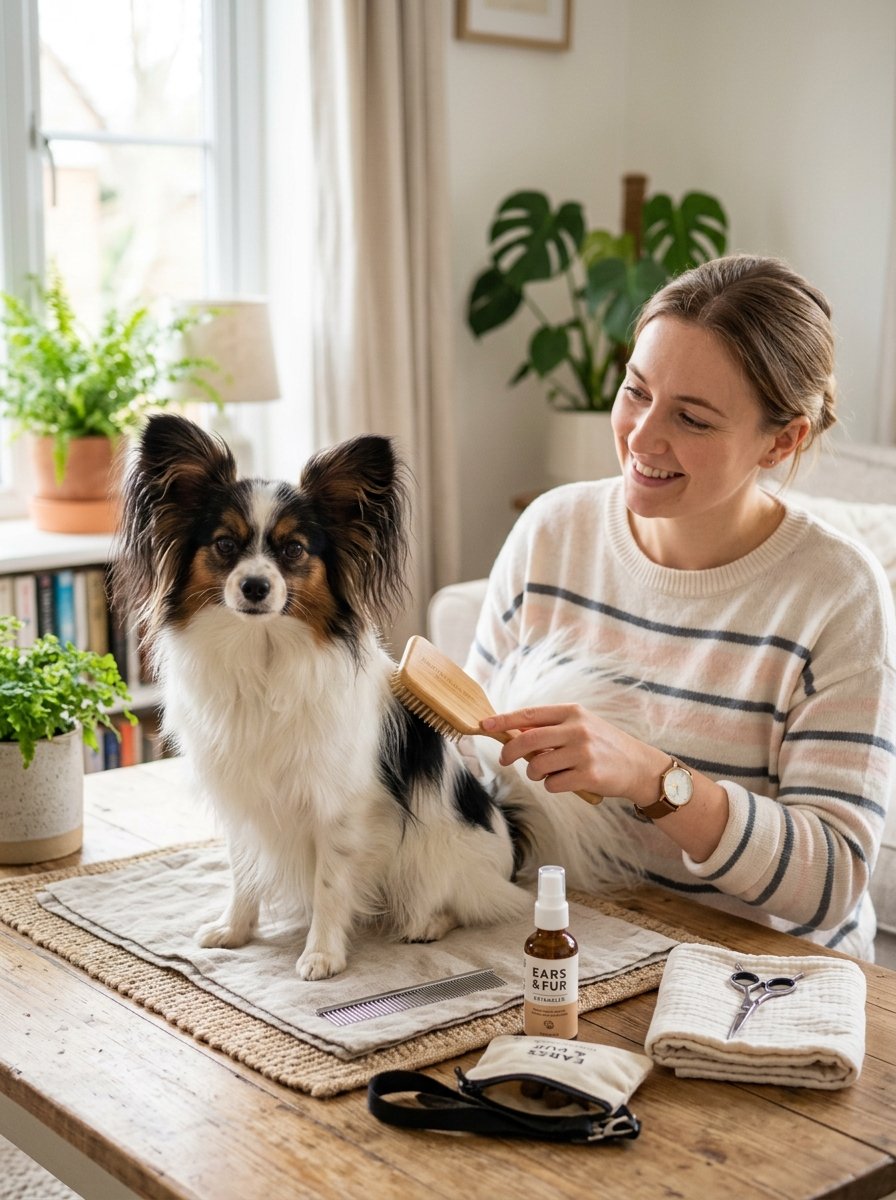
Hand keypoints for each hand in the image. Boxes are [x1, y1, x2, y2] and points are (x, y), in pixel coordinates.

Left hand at [480, 704, 664, 806]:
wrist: (638, 766)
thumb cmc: (604, 746)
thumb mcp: (581, 726)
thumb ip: (551, 728)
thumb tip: (515, 733)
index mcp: (572, 712)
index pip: (529, 715)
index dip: (503, 720)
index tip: (484, 724)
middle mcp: (576, 729)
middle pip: (527, 741)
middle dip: (509, 752)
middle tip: (505, 760)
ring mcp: (582, 752)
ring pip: (537, 767)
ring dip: (536, 774)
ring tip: (550, 773)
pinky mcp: (587, 775)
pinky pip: (552, 785)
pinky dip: (553, 786)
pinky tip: (568, 781)